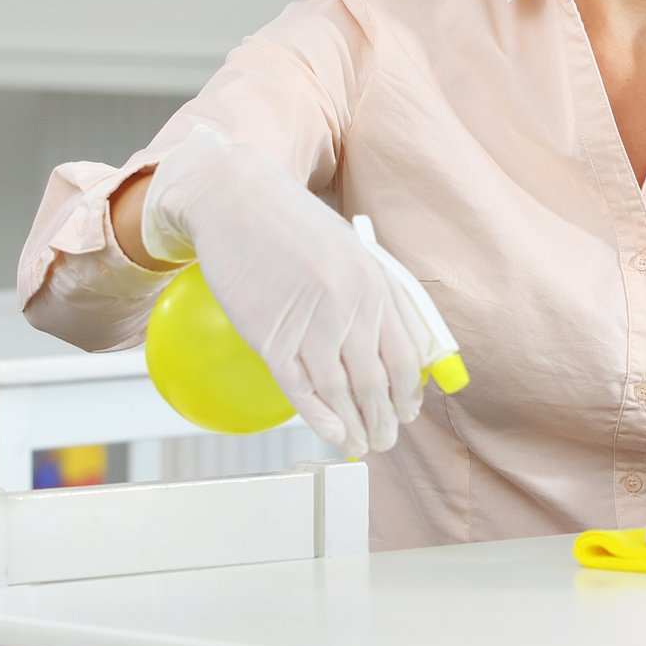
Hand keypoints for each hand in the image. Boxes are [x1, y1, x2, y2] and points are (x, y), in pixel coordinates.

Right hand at [142, 128, 432, 456]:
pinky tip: (332, 435)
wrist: (237, 199)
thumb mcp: (351, 252)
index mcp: (376, 284)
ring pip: (341, 391)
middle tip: (385, 440)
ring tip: (361, 446)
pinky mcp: (268, 334)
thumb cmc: (294, 224)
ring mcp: (308, 322)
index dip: (409, 393)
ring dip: (355, 426)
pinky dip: (319, 417)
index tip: (407, 411)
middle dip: (385, 420)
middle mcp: (349, 306)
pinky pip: (299, 387)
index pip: (406, 357)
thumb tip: (394, 347)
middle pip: (376, 382)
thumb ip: (373, 296)